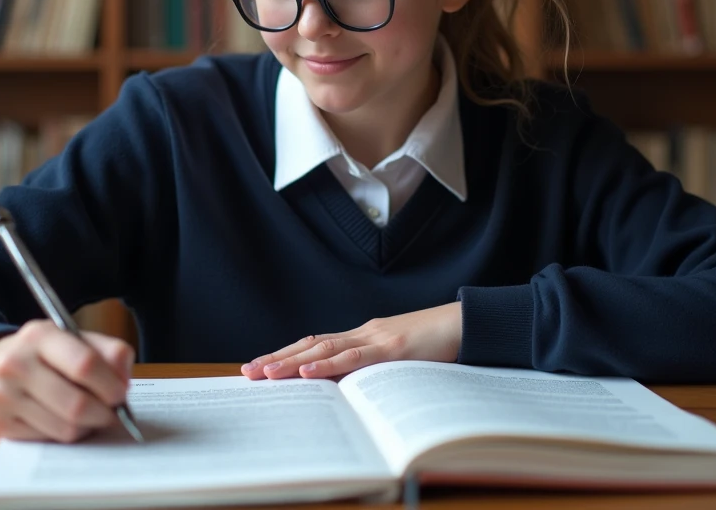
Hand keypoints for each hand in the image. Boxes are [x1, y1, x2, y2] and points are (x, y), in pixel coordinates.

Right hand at [0, 319, 135, 441]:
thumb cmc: (46, 353)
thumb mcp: (75, 338)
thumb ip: (108, 351)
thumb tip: (123, 382)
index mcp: (39, 335)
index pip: (84, 364)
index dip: (110, 384)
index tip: (122, 394)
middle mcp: (14, 364)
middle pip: (76, 405)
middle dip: (104, 414)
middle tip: (114, 414)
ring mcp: (2, 396)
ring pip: (65, 428)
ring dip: (87, 426)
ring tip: (90, 415)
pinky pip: (48, 439)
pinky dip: (65, 433)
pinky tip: (64, 419)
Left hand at [241, 302, 461, 380]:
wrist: (467, 323)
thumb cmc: (437, 343)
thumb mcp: (400, 358)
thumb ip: (376, 368)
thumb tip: (352, 391)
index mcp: (364, 336)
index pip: (317, 344)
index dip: (288, 354)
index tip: (261, 366)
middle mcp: (363, 333)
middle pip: (311, 344)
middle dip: (278, 358)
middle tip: (248, 372)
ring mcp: (376, 338)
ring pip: (324, 349)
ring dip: (292, 362)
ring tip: (266, 373)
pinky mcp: (392, 347)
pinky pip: (354, 357)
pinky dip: (328, 365)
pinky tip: (307, 371)